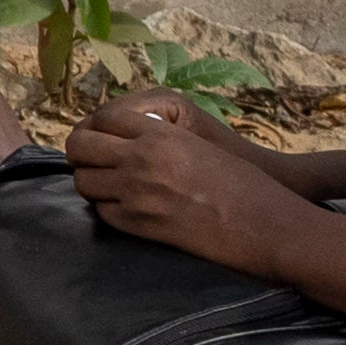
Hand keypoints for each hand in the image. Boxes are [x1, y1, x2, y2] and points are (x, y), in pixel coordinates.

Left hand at [64, 88, 303, 276]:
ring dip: (92, 182)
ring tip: (108, 185)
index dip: (95, 126)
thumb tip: (131, 134)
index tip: (100, 136)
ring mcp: (137, 195)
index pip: (102, 118)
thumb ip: (161, 136)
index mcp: (160, 134)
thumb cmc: (244, 184)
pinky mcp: (141, 226)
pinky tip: (124, 208)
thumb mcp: (200, 143)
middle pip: (79, 146)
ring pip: (84, 182)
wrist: (266, 226)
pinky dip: (107, 209)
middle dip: (81, 153)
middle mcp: (141, 160)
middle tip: (94, 160)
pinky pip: (103, 213)